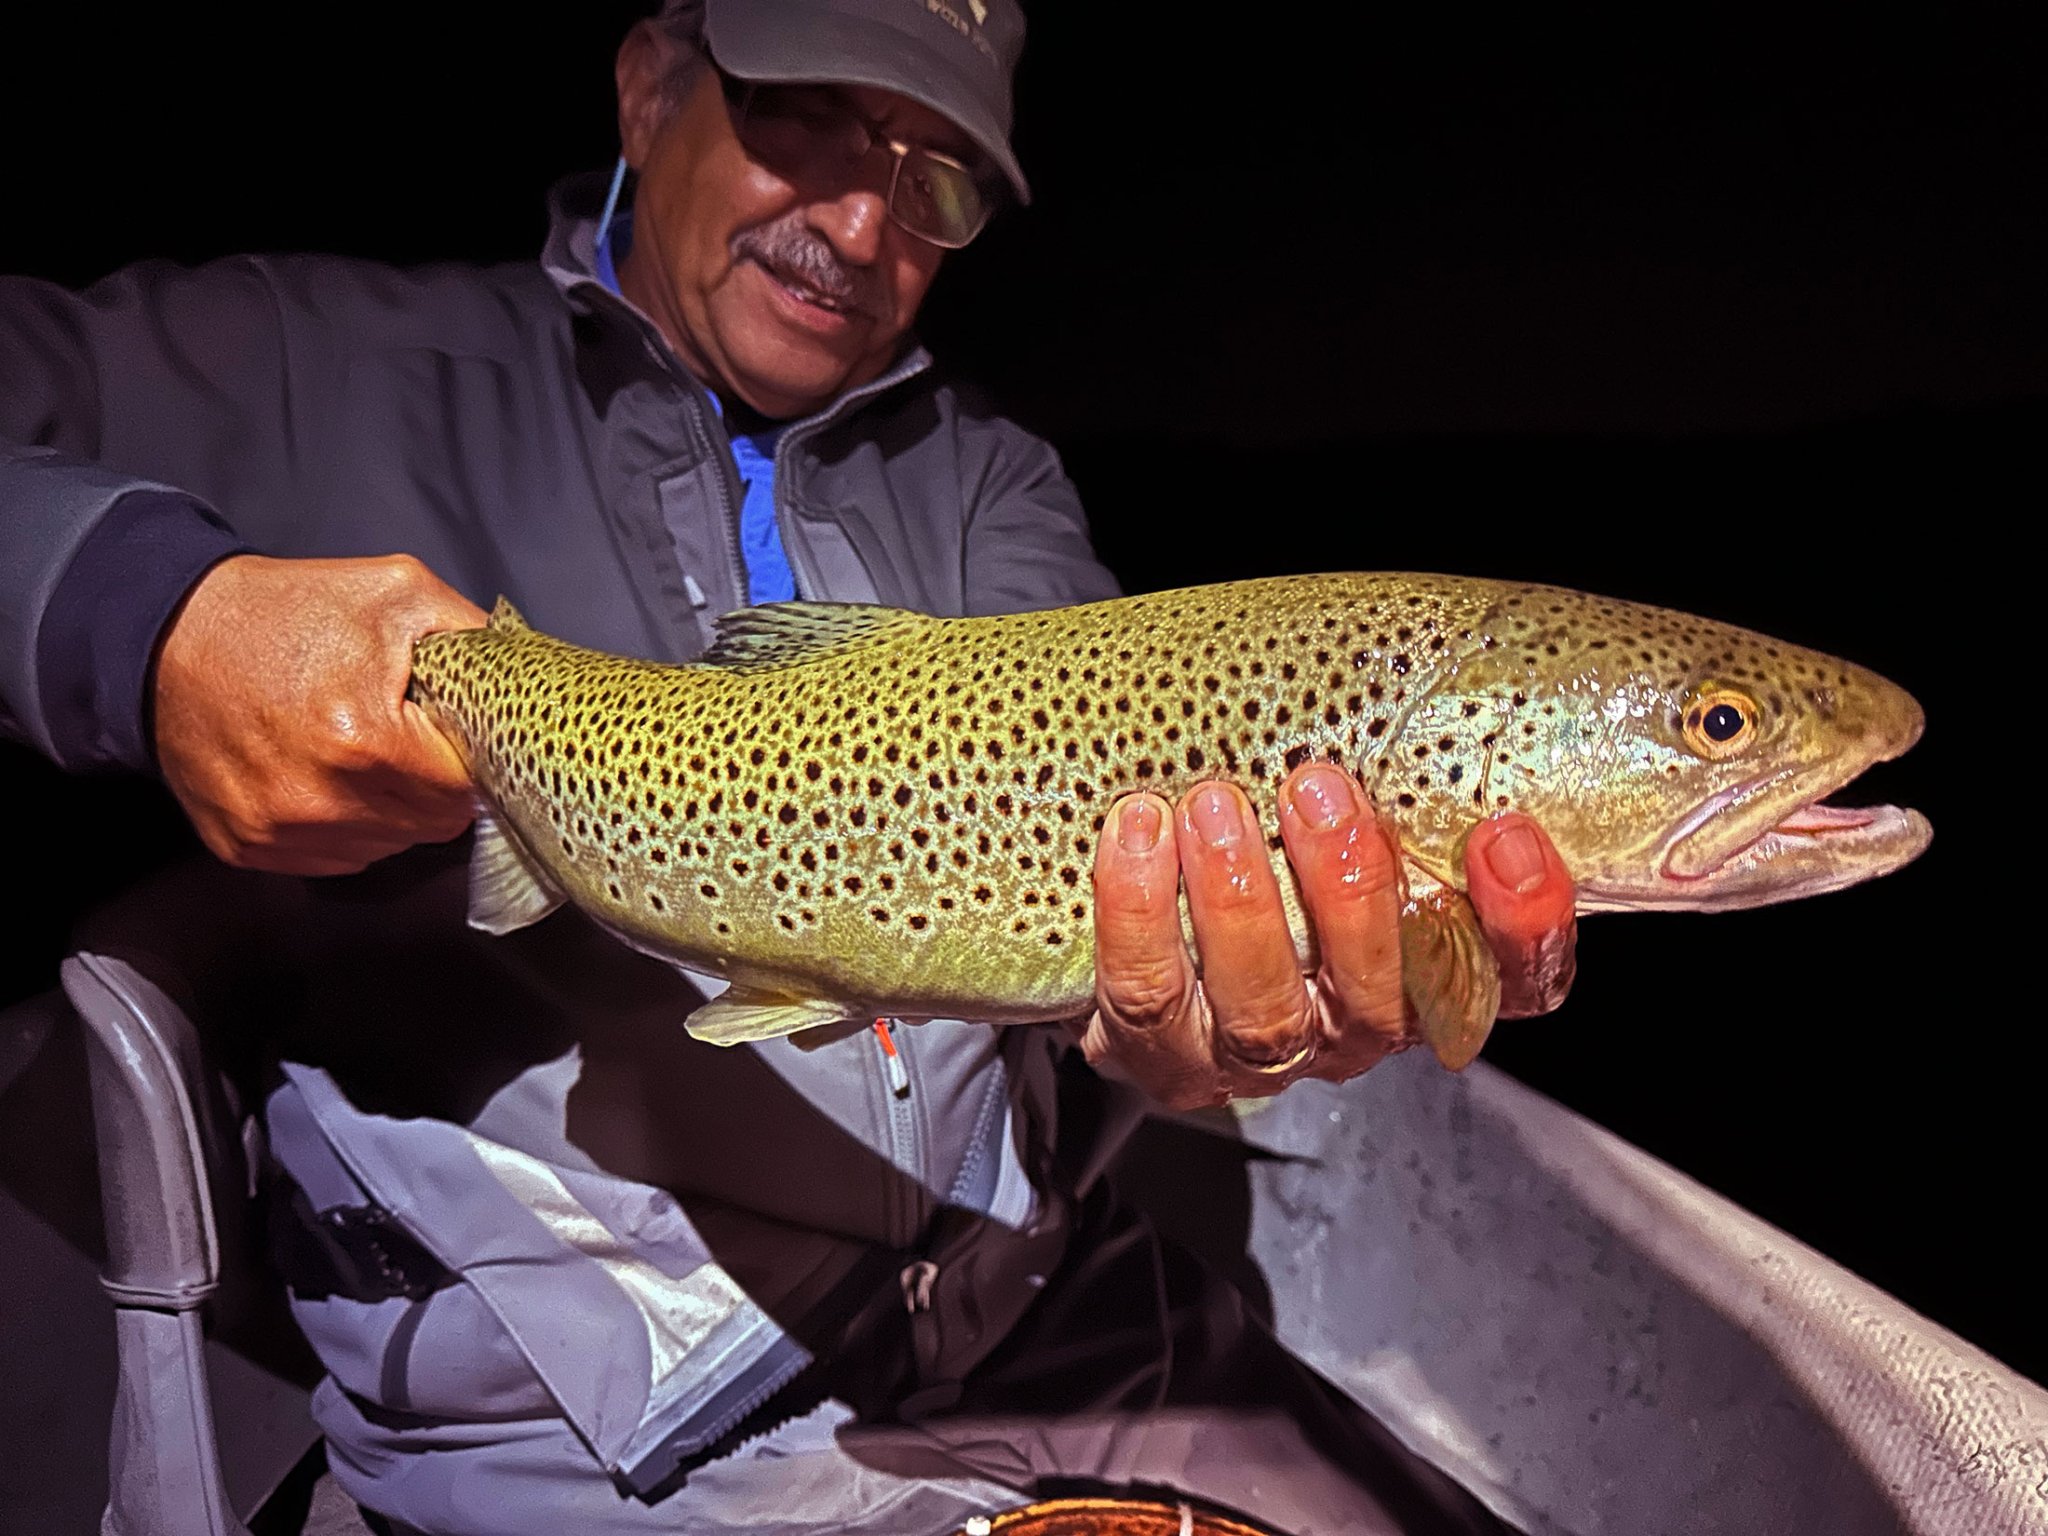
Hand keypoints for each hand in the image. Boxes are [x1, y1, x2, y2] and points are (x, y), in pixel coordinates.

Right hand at [151, 553, 487, 874]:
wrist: (166, 635)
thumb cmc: (284, 611)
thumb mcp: (396, 592)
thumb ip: (474, 637)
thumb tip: (527, 678)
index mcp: (366, 741)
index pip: (466, 790)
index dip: (472, 759)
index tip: (457, 735)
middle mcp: (321, 801)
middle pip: (432, 825)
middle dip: (435, 784)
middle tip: (409, 737)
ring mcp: (280, 833)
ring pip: (387, 847)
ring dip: (391, 808)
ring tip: (361, 751)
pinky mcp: (248, 848)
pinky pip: (334, 858)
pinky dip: (344, 825)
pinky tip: (326, 775)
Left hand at [1078, 763, 1576, 1109]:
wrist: (1154, 932)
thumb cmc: (1276, 841)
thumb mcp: (1348, 806)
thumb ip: (1393, 772)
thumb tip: (1415, 664)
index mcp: (1428, 972)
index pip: (1514, 980)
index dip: (1524, 922)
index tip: (1503, 832)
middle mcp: (1354, 1027)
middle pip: (1379, 996)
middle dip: (1348, 890)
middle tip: (1316, 787)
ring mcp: (1260, 1055)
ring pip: (1262, 1011)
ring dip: (1238, 904)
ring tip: (1213, 805)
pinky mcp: (1164, 1058)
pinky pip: (1147, 998)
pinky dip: (1138, 910)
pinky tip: (1135, 830)